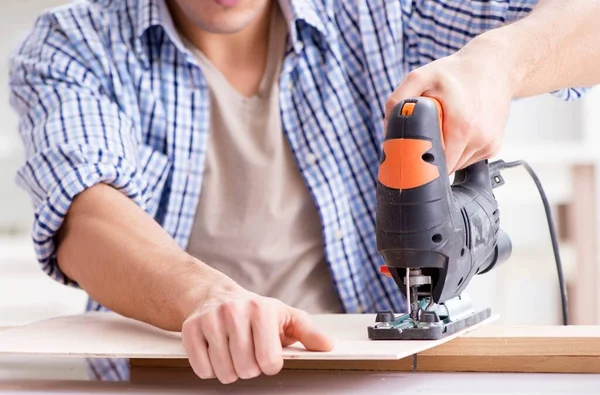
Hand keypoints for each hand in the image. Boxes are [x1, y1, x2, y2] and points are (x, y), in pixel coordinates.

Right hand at [181, 283, 332, 383]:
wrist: (216, 295)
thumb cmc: (255, 310)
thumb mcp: (285, 316)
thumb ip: (308, 333)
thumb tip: (328, 346)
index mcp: (262, 309)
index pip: (269, 362)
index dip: (269, 364)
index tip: (266, 352)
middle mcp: (235, 312)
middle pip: (245, 370)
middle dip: (249, 368)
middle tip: (248, 351)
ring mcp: (210, 319)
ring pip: (223, 372)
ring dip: (230, 370)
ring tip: (232, 351)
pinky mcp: (190, 328)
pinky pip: (201, 369)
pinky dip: (209, 368)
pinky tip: (215, 351)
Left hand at [385, 39, 515, 172]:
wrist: (494, 67)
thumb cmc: (457, 73)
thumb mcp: (420, 77)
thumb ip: (397, 101)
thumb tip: (388, 129)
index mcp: (461, 126)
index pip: (436, 166)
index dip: (419, 165)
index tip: (410, 158)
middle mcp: (479, 138)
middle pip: (445, 169)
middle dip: (430, 157)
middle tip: (424, 138)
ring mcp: (488, 144)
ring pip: (457, 166)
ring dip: (445, 154)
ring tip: (444, 129)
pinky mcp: (493, 146)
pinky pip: (468, 160)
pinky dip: (458, 150)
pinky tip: (458, 131)